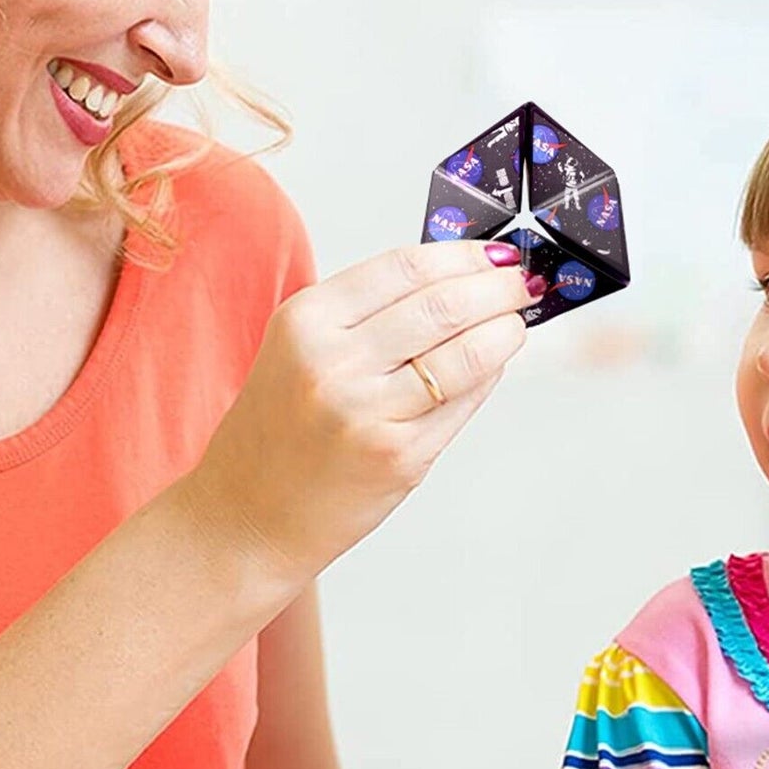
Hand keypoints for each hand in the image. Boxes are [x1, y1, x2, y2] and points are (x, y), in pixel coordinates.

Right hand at [184, 240, 539, 587]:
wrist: (247, 514)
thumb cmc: (281, 427)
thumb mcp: (302, 348)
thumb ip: (370, 313)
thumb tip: (461, 278)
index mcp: (306, 320)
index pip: (406, 266)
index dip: (465, 255)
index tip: (496, 254)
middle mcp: (333, 362)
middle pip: (442, 304)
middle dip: (496, 287)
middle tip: (521, 283)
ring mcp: (367, 412)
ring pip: (465, 352)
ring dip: (504, 330)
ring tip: (515, 322)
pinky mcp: (398, 456)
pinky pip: (463, 401)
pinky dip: (488, 376)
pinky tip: (494, 365)